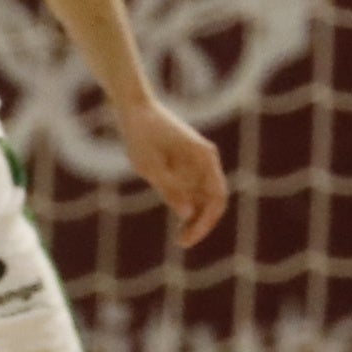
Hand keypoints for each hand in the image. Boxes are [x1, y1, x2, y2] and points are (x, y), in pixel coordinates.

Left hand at [116, 94, 228, 248]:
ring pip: (204, 198)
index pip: (216, 197)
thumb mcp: (150, 165)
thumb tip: (187, 213)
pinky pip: (194, 190)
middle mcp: (206, 161)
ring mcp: (197, 163)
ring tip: (179, 238)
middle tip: (182, 242)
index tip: (188, 238)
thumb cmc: (141, 134)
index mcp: (204, 158)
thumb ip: (170, 188)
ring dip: (196, 218)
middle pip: (214, 200)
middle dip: (202, 223)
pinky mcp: (186, 165)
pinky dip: (188, 206)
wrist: (135, 109)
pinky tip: (178, 222)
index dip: (206, 222)